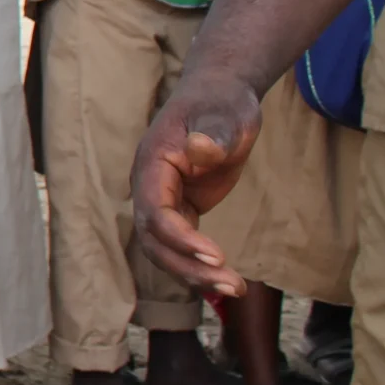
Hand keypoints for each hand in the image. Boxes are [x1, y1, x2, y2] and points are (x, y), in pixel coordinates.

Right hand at [133, 68, 260, 296]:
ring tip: (236, 288)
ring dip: (194, 273)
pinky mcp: (179, 207)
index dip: (180, 238)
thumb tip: (199, 148)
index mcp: (152, 163)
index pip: (153, 212)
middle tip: (232, 284)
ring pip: (164, 248)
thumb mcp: (226, 115)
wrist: (219, 96)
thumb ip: (213, 133)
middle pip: (154, 240)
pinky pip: (180, 244)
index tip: (216, 254)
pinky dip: (198, 264)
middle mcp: (149, 186)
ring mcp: (161, 198)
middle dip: (188, 267)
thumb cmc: (222, 102)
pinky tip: (225, 281)